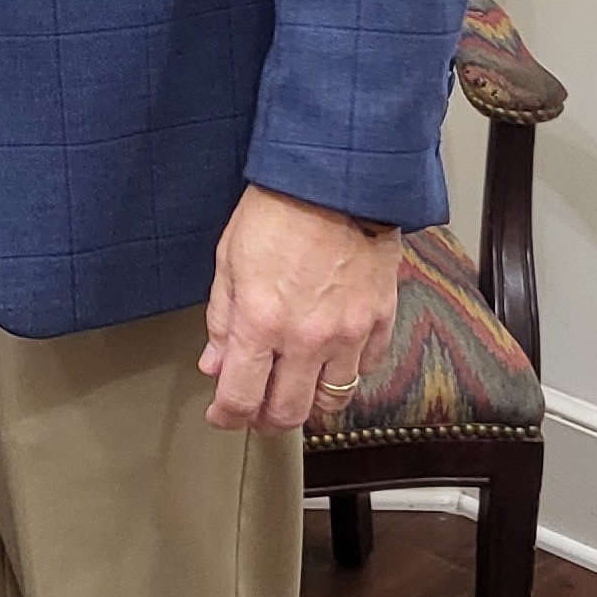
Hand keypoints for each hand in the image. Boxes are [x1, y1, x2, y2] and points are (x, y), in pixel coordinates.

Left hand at [200, 185, 401, 433]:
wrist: (337, 176)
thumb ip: (221, 320)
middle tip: (257, 411)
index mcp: (261, 322)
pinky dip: (347, 373)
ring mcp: (349, 331)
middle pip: (289, 412)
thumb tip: (216, 363)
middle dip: (267, 420)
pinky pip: (366, 368)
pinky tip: (331, 359)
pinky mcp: (380, 319)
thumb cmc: (279, 208)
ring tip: (296, 388)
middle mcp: (307, 337)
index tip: (223, 416)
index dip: (228, 416)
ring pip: (332, 400)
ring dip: (310, 402)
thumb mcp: (229, 260)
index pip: (242, 397)